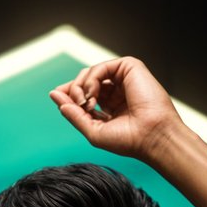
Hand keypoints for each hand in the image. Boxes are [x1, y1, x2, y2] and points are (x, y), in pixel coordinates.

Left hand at [49, 57, 181, 160]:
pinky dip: (91, 79)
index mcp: (110, 107)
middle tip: (78, 105)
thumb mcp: (93, 131)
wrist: (152, 136)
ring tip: (86, 103)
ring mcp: (122, 79)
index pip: (84, 95)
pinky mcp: (129, 68)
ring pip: (89, 73)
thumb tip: (55, 96)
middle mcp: (116, 92)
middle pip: (83, 82)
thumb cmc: (129, 140)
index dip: (68, 95)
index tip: (55, 96)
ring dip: (80, 86)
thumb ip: (74, 115)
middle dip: (73, 91)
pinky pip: (100, 66)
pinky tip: (92, 94)